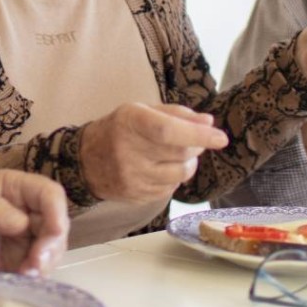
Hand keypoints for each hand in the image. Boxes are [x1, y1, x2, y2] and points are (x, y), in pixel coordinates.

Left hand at [0, 170, 69, 275]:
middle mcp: (25, 212)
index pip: (49, 194)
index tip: (53, 232)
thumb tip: (21, 223)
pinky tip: (19, 280)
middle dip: (51, 247)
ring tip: (25, 274)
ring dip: (44, 265)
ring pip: (50, 251)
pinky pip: (33, 269)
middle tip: (34, 265)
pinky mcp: (15, 261)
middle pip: (56, 226)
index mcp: (15, 188)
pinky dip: (32, 277)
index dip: (57, 212)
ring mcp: (22, 238)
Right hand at [77, 103, 228, 202]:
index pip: (168, 131)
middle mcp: (128, 151)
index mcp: (130, 122)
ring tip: (177, 154)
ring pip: (179, 174)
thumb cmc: (119, 129)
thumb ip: (176, 114)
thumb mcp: (142, 110)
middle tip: (194, 140)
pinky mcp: (135, 196)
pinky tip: (162, 168)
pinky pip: (170, 189)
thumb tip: (209, 123)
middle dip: (197, 146)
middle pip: (180, 153)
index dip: (197, 135)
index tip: (221, 138)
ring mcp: (131, 177)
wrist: (85, 160)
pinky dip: (174, 178)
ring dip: (188, 163)